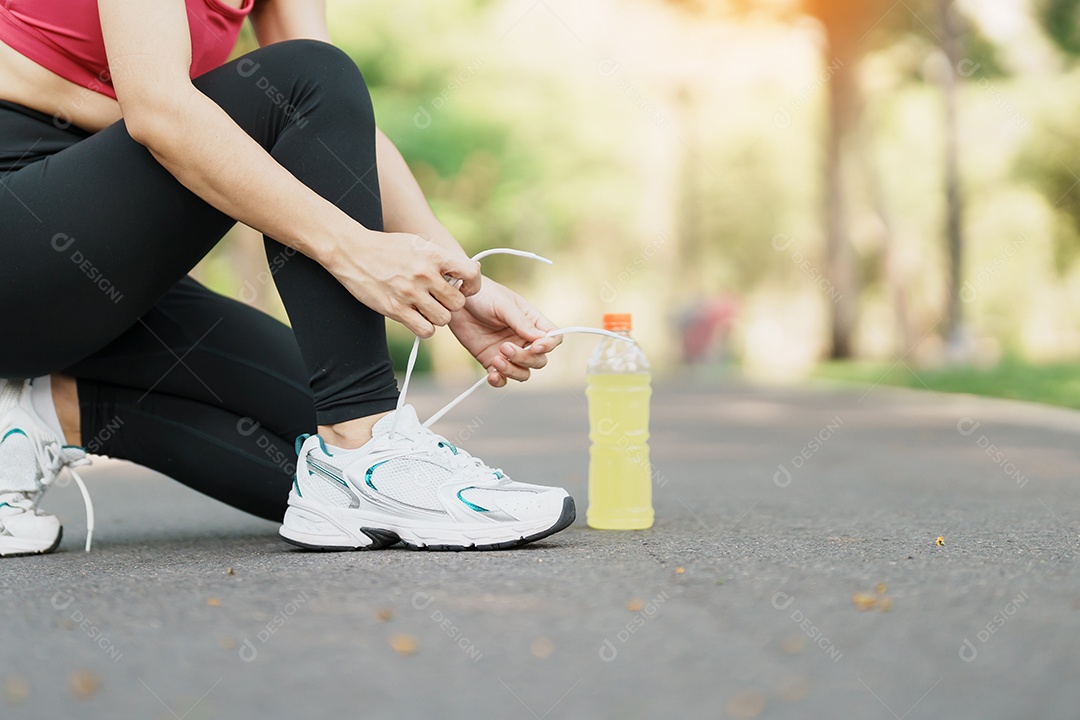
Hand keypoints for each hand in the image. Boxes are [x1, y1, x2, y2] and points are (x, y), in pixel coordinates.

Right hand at [323, 230, 480, 336]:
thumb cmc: (387, 248)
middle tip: (439, 300)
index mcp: (433, 255)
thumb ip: (442, 258)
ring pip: (443, 319)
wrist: (352, 251)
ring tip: (426, 308)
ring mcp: (410, 293)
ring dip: (437, 317)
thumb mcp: (418, 244)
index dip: (472, 285)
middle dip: (451, 304)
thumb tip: (471, 270)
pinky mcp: (395, 309)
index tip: (463, 288)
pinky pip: (425, 330)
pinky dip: (425, 328)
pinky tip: (417, 318)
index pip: (471, 274)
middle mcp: (424, 274)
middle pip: (458, 303)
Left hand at [448, 278, 562, 386]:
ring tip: (496, 360)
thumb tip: (540, 339)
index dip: (549, 345)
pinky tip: (491, 374)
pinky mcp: (491, 360)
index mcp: (532, 322)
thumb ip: (521, 322)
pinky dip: (499, 380)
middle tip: (505, 347)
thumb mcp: (503, 304)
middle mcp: (523, 339)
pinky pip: (502, 378)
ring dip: (513, 371)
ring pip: (523, 372)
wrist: (456, 300)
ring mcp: (508, 352)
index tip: (535, 346)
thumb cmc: (483, 295)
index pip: (553, 337)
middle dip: (526, 359)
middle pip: (539, 359)